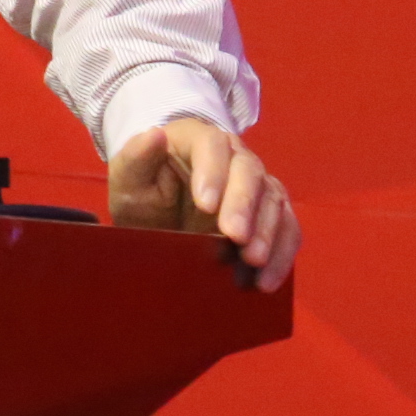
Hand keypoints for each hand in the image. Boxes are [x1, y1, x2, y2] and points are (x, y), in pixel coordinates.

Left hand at [108, 114, 298, 291]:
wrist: (158, 216)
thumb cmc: (142, 192)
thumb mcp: (128, 178)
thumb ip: (135, 157)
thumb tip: (155, 135)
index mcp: (198, 139)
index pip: (212, 145)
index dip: (213, 172)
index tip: (205, 205)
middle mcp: (234, 156)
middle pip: (249, 171)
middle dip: (244, 205)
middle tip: (236, 236)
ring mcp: (257, 184)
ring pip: (274, 199)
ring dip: (268, 232)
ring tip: (253, 261)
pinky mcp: (270, 214)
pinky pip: (288, 229)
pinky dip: (282, 254)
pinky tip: (266, 280)